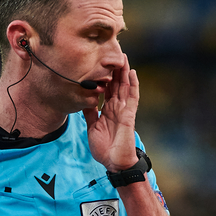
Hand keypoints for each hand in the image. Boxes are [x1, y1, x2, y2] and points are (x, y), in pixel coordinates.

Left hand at [84, 54, 138, 171]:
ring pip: (124, 87)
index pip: (107, 89)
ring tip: (122, 57)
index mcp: (107, 110)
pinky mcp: (129, 115)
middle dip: (114, 69)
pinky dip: (132, 85)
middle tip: (112, 52)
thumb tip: (83, 100)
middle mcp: (117, 108)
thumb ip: (89, 113)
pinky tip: (131, 73)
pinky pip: (132, 97)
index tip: (100, 62)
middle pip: (116, 84)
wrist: (114, 163)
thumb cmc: (105, 149)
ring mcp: (124, 110)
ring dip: (123, 72)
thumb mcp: (92, 127)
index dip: (104, 76)